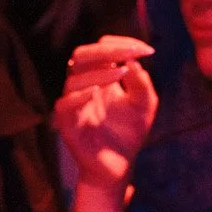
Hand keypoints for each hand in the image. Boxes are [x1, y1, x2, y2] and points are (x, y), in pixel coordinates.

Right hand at [55, 36, 157, 190]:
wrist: (119, 166)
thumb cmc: (129, 133)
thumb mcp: (144, 105)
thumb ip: (141, 84)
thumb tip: (133, 61)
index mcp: (100, 77)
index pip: (101, 50)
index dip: (121, 45)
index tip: (147, 50)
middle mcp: (83, 86)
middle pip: (82, 55)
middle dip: (106, 50)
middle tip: (131, 52)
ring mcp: (74, 104)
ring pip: (74, 77)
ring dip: (99, 72)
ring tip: (123, 72)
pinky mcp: (67, 123)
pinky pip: (65, 104)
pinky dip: (79, 96)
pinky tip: (97, 92)